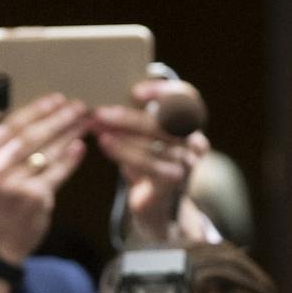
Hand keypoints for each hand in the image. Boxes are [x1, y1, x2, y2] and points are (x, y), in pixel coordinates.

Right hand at [0, 93, 90, 266]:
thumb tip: (44, 117)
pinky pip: (56, 173)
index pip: (11, 125)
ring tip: (85, 123)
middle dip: (57, 118)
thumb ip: (8, 149)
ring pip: (45, 151)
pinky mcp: (32, 198)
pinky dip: (70, 159)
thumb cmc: (0, 204)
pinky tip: (80, 147)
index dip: (37, 110)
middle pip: (30, 135)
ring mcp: (12, 184)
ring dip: (68, 134)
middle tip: (78, 107)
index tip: (57, 99)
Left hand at [91, 80, 210, 244]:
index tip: (134, 92)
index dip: (163, 90)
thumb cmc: (147, 158)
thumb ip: (133, 112)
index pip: (187, 96)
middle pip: (165, 121)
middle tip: (100, 111)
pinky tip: (104, 143)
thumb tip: (100, 94)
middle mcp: (194, 140)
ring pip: (153, 143)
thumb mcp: (143, 131)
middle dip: (129, 115)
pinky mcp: (173, 182)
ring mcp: (186, 163)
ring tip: (96, 126)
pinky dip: (123, 151)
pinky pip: (148, 163)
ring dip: (121, 132)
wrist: (155, 202)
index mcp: (191, 122)